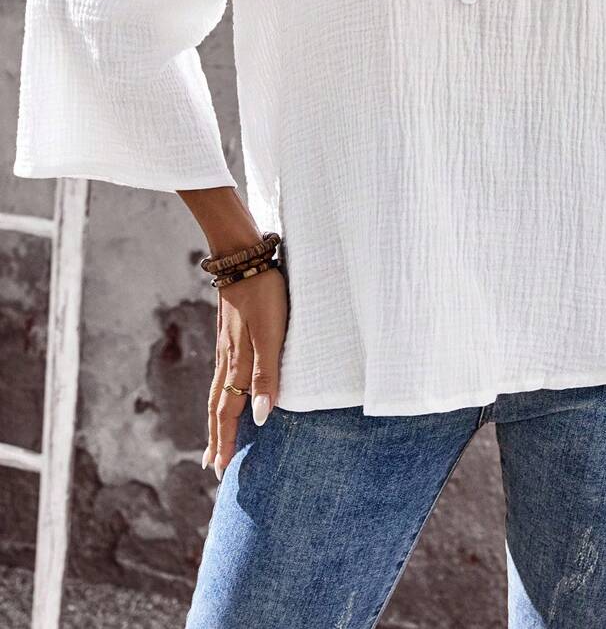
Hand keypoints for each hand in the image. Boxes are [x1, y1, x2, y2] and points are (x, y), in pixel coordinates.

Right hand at [202, 266, 287, 481]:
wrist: (243, 256)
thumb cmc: (264, 294)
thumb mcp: (272, 333)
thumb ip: (267, 373)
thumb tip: (260, 417)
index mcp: (236, 363)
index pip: (228, 411)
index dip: (225, 440)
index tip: (219, 470)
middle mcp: (227, 359)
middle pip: (217, 406)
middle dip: (215, 437)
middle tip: (212, 466)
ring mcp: (226, 345)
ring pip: (217, 390)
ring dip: (216, 418)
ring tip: (215, 439)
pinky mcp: (229, 333)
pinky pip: (222, 374)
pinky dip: (221, 394)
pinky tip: (226, 391)